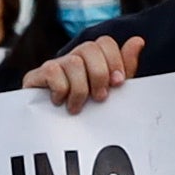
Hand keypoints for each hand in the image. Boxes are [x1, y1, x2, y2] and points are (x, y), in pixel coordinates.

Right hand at [22, 34, 142, 113]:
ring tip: (77, 107)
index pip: (105, 43)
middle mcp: (73, 58)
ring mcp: (54, 65)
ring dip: (80, 89)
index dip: (115, 60)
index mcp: (93, 60)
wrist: (51, 134)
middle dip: (99, 74)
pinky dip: (60, 90)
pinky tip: (59, 102)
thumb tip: (138, 41)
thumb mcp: (111, 93)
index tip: (118, 84)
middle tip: (100, 98)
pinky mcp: (35, 76)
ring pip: (73, 62)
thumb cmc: (87, 113)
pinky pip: (53, 72)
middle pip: (89, 47)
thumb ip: (125, 69)